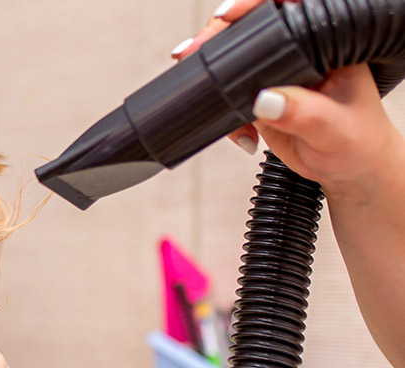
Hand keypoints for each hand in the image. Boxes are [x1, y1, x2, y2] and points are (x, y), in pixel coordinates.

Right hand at [173, 0, 404, 202]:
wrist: (347, 169)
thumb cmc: (358, 144)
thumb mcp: (335, 129)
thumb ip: (304, 113)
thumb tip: (265, 99)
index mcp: (326, 45)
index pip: (289, 14)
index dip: (254, 8)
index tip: (227, 16)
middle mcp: (299, 53)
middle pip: (249, 30)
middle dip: (216, 37)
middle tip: (192, 51)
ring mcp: (276, 75)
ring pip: (230, 60)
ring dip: (209, 74)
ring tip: (201, 89)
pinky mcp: (259, 96)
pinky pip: (227, 94)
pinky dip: (221, 110)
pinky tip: (241, 133)